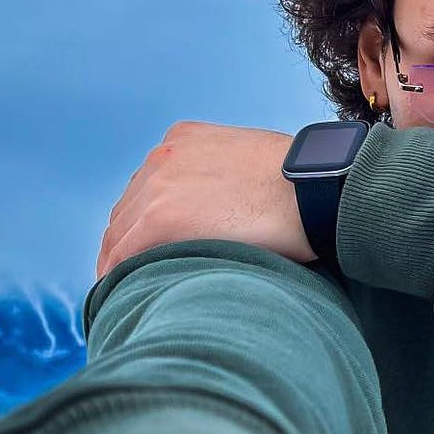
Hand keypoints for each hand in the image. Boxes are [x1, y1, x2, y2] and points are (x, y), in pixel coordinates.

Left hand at [97, 121, 311, 279]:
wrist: (317, 189)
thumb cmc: (304, 185)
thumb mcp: (254, 164)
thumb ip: (228, 180)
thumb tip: (229, 211)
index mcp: (185, 140)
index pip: (151, 185)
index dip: (144, 218)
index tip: (147, 245)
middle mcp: (163, 156)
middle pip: (129, 207)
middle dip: (127, 240)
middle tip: (129, 273)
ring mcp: (158, 185)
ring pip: (120, 231)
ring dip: (119, 259)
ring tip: (122, 289)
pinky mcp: (161, 217)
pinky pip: (123, 252)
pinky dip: (116, 273)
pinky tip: (119, 293)